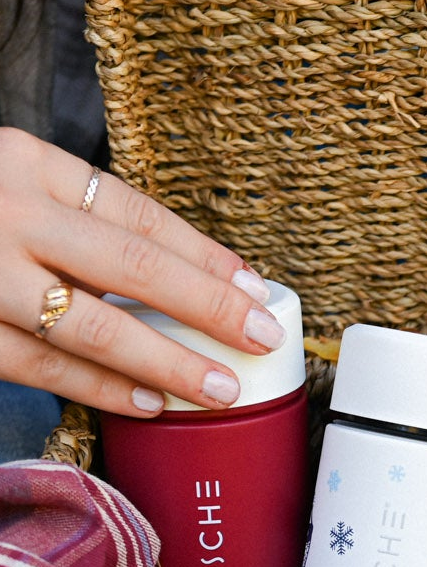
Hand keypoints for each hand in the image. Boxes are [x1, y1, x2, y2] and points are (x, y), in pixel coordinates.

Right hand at [0, 127, 285, 416]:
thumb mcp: (14, 188)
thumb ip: (80, 222)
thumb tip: (189, 278)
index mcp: (23, 164)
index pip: (135, 213)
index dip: (203, 255)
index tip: (254, 287)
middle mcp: (4, 212)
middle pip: (129, 266)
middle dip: (206, 307)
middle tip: (261, 336)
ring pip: (92, 327)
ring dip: (166, 362)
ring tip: (220, 387)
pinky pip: (43, 367)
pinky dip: (102, 389)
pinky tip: (149, 402)